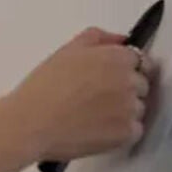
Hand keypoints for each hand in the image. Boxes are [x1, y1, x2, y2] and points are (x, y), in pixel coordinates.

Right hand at [6, 28, 155, 162]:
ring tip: (92, 116)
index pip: (141, 61)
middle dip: (125, 90)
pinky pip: (134, 131)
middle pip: (142, 85)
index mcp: (116, 57)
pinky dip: (120, 132)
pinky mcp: (127, 133)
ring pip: (138, 109)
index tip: (110, 80)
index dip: (126, 70)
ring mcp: (131, 108)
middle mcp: (129, 81)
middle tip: (96, 99)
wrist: (29, 124)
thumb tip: (120, 40)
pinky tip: (96, 129)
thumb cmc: (42, 89)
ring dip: (123, 112)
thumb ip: (97, 38)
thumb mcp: (65, 52)